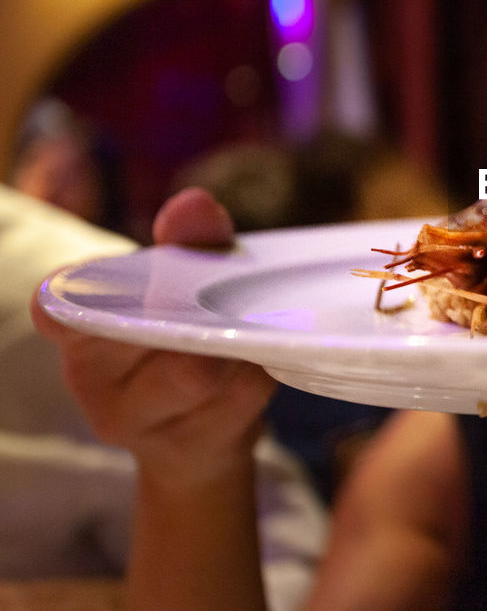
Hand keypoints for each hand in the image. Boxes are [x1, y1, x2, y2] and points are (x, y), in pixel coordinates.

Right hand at [32, 188, 276, 483]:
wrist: (205, 439)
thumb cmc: (188, 341)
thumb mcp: (189, 288)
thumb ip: (192, 243)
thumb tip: (195, 203)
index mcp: (83, 334)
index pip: (61, 313)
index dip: (72, 305)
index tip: (78, 300)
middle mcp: (97, 383)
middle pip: (145, 335)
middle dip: (192, 312)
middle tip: (221, 301)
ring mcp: (143, 423)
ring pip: (198, 370)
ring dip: (235, 344)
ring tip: (248, 334)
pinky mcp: (197, 446)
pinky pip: (242, 395)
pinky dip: (260, 372)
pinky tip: (261, 365)